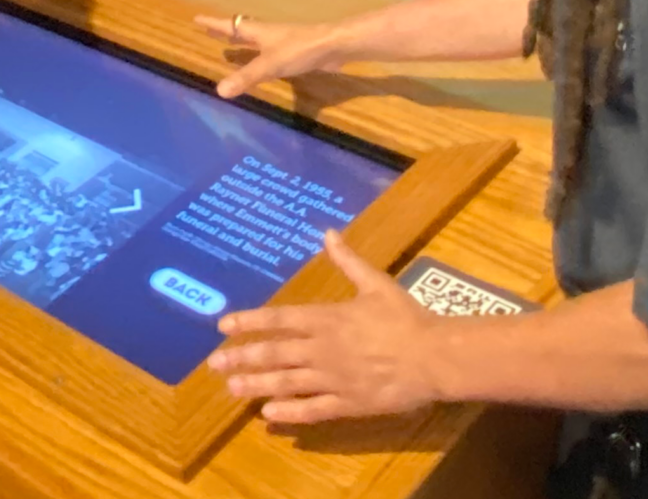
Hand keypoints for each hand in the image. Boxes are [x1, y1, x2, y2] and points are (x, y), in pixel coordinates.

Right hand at [195, 12, 346, 99]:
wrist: (332, 46)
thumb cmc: (298, 49)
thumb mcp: (269, 65)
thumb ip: (246, 77)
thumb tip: (218, 91)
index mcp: (257, 32)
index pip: (230, 26)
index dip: (213, 24)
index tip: (197, 19)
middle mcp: (267, 34)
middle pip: (241, 31)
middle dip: (225, 32)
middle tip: (210, 32)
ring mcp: (281, 42)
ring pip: (255, 42)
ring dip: (242, 44)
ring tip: (230, 48)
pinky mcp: (293, 52)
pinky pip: (268, 53)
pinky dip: (258, 57)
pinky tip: (261, 65)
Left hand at [208, 231, 443, 423]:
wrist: (433, 357)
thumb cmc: (405, 317)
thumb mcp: (376, 283)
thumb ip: (347, 260)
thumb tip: (327, 232)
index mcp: (327, 318)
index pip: (278, 319)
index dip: (249, 322)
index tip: (223, 326)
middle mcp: (321, 349)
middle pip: (274, 354)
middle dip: (242, 357)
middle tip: (214, 364)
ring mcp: (332, 379)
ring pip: (286, 383)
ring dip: (256, 385)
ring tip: (231, 388)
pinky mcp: (346, 404)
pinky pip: (311, 410)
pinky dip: (288, 413)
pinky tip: (268, 416)